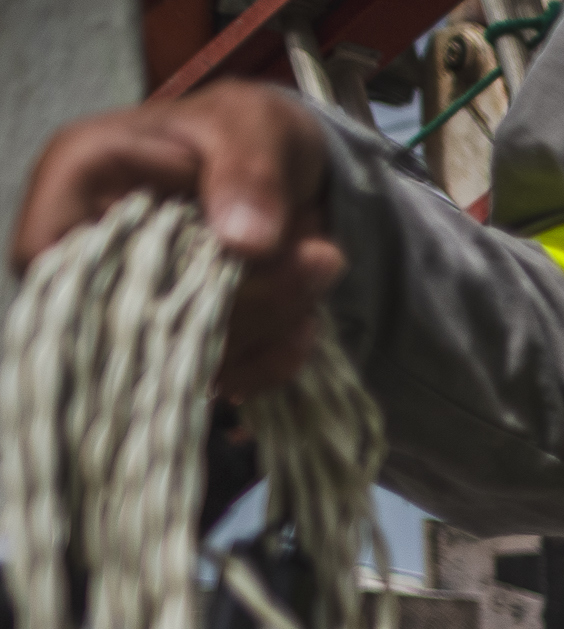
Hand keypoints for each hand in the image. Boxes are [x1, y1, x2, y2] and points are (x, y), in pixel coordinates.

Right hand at [12, 82, 339, 399]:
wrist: (285, 169)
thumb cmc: (246, 133)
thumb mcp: (254, 126)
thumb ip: (248, 171)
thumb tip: (246, 242)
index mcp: (76, 184)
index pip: (54, 260)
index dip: (144, 272)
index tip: (235, 240)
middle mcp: (91, 257)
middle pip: (134, 325)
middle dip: (243, 301)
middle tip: (320, 257)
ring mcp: (135, 311)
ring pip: (187, 358)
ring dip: (270, 325)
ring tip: (321, 262)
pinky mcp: (184, 348)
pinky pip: (228, 380)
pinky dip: (278, 356)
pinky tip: (308, 315)